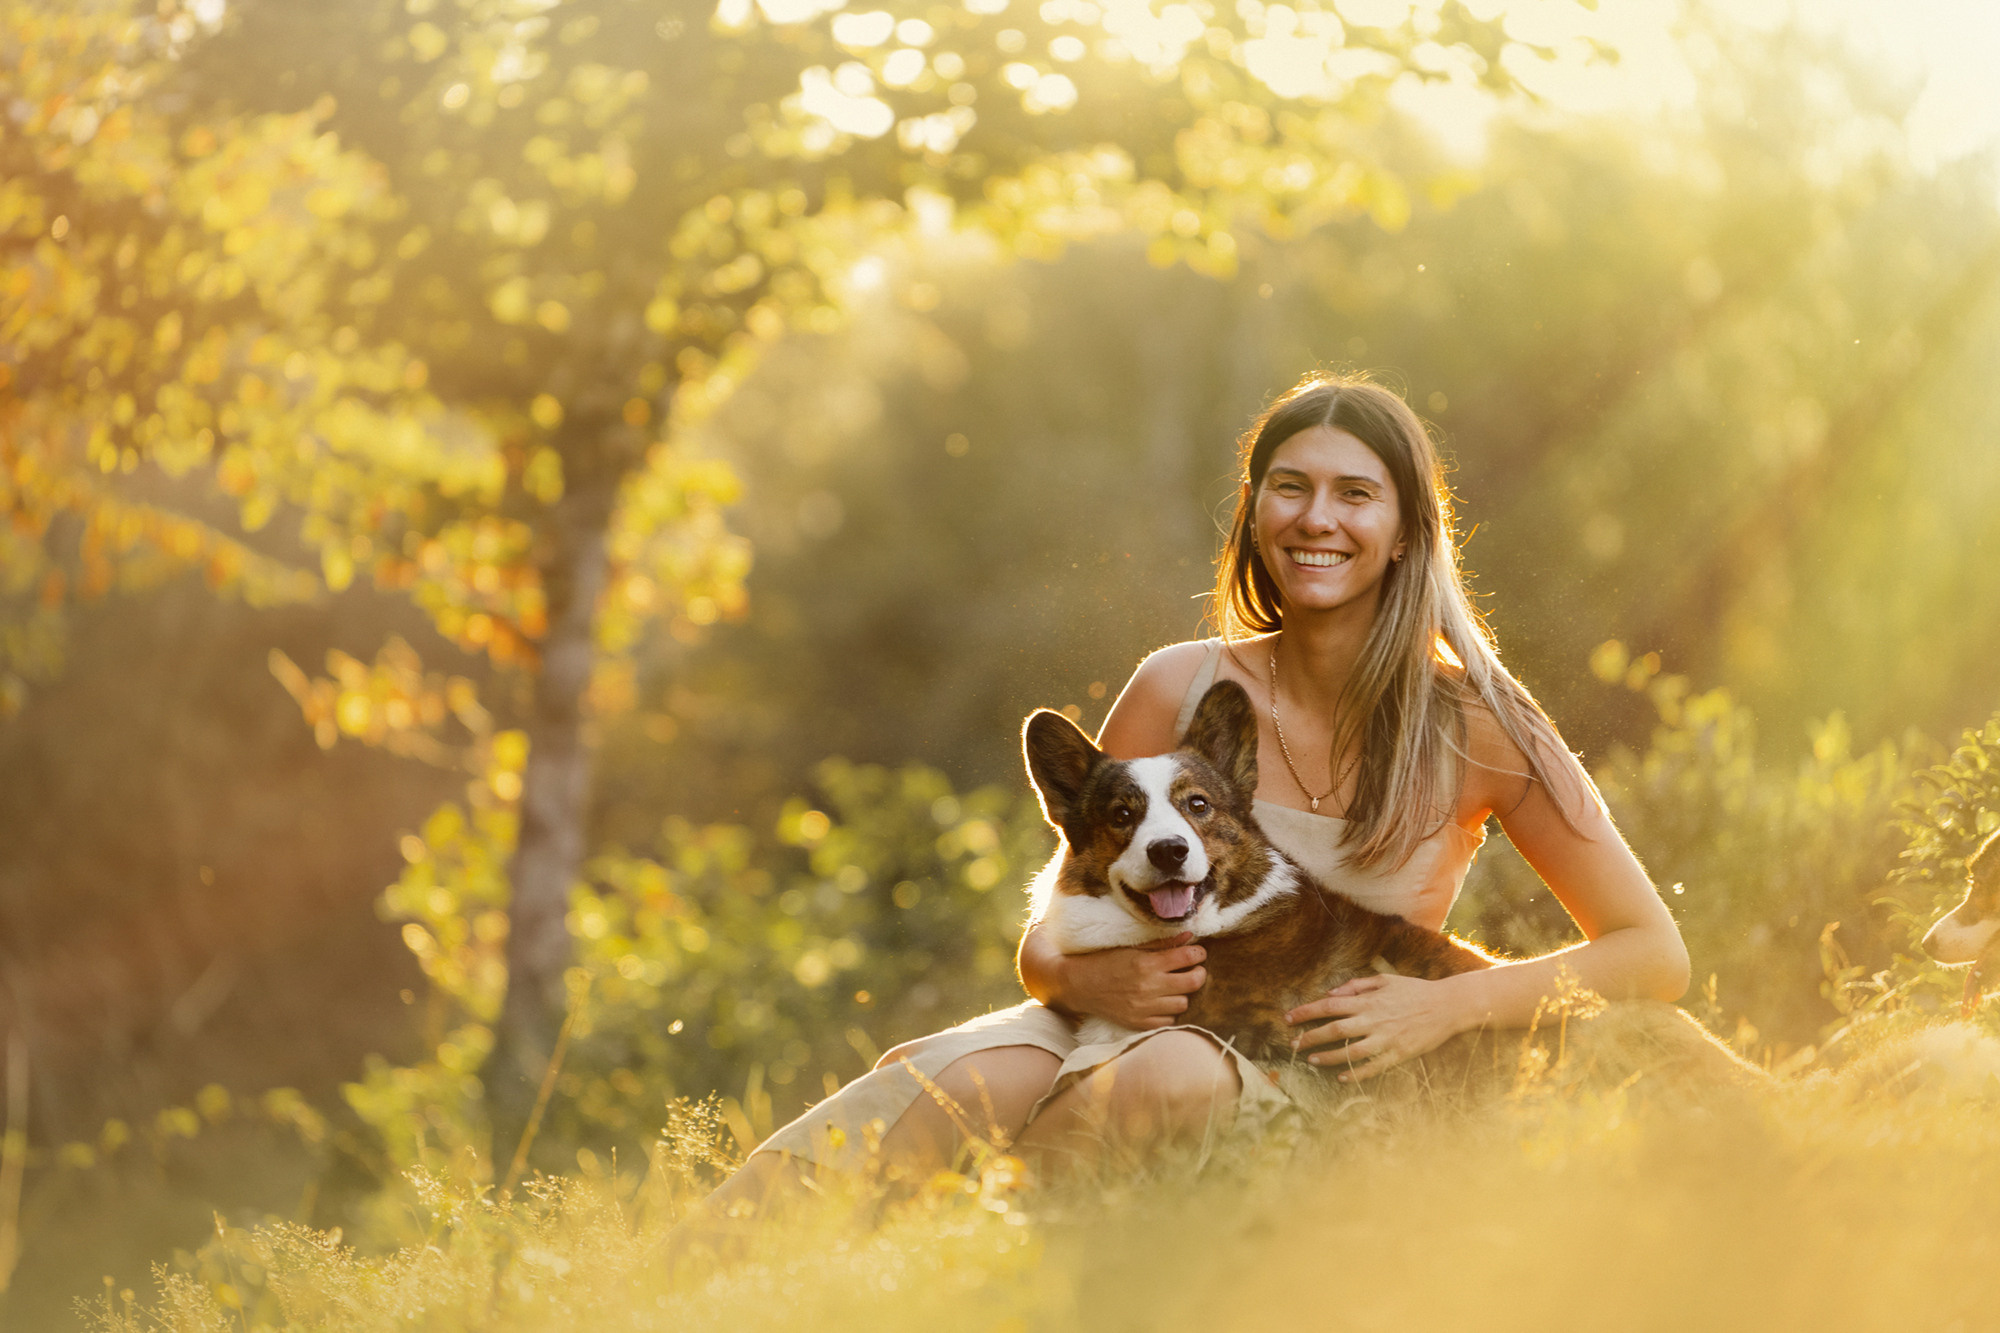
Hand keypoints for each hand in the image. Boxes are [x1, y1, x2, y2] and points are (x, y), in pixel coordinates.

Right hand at [1051, 932, 1206, 1030]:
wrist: (1078, 985)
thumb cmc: (1105, 961)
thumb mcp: (1131, 947)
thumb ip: (1162, 943)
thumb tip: (1190, 936)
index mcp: (1147, 964)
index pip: (1188, 958)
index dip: (1198, 954)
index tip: (1197, 953)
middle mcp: (1149, 987)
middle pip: (1193, 982)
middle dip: (1198, 974)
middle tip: (1193, 970)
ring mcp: (1144, 1008)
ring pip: (1183, 1003)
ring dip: (1182, 994)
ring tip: (1174, 987)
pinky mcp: (1139, 1023)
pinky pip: (1169, 1021)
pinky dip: (1169, 1011)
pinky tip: (1161, 1002)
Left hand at [1286, 974, 1466, 1080]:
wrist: (1447, 1005)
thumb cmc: (1414, 990)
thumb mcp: (1385, 980)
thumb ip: (1356, 985)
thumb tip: (1331, 993)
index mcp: (1368, 1000)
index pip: (1328, 1006)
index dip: (1306, 1012)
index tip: (1288, 1019)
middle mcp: (1373, 1019)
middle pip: (1334, 1029)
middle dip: (1310, 1037)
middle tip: (1292, 1045)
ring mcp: (1386, 1038)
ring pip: (1350, 1050)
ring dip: (1328, 1056)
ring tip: (1311, 1060)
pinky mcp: (1399, 1054)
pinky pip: (1373, 1067)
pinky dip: (1356, 1073)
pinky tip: (1341, 1078)